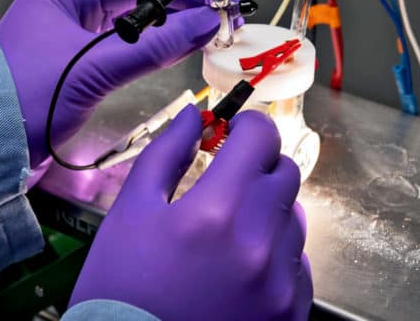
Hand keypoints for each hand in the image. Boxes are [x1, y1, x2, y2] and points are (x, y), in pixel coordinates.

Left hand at [0, 0, 218, 180]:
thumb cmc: (23, 98)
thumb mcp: (94, 66)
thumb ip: (153, 46)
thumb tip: (203, 25)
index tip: (214, 0)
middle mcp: (68, 10)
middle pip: (137, 1)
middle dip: (179, 11)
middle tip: (217, 22)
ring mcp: (73, 40)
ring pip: (133, 29)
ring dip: (167, 33)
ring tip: (204, 38)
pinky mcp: (78, 68)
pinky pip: (123, 52)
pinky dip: (150, 54)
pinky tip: (174, 55)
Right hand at [69, 106, 312, 319]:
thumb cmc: (120, 285)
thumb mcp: (130, 212)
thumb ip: (165, 155)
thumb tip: (193, 118)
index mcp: (217, 210)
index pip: (262, 138)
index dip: (246, 126)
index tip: (232, 133)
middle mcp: (259, 244)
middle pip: (285, 173)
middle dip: (257, 166)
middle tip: (226, 181)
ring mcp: (280, 284)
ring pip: (294, 218)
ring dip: (267, 211)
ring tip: (227, 233)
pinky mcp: (289, 313)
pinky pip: (298, 264)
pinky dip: (276, 254)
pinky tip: (241, 267)